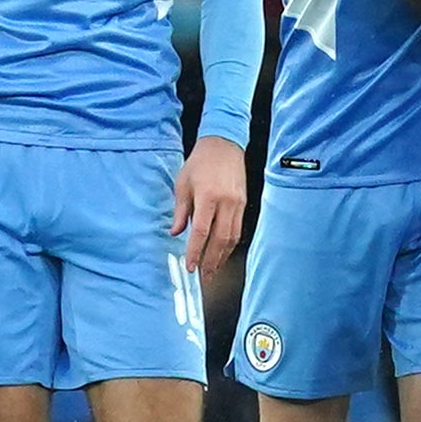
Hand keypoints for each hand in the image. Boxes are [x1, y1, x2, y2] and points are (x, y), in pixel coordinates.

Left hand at [171, 136, 246, 273]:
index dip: (195, 251)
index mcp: (208, 197)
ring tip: (213, 269)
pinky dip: (230, 244)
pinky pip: (238, 230)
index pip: (202, 232)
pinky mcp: (243, 204)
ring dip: (222, 256)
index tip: (190, 266)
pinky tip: (222, 252)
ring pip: (232, 238)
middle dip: (211, 261)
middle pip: (220, 240)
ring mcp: (238, 204)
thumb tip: (176, 232)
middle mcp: (226, 203)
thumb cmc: (201, 162)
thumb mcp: (183, 184)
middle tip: (204, 276)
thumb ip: (181, 211)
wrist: (224, 145)